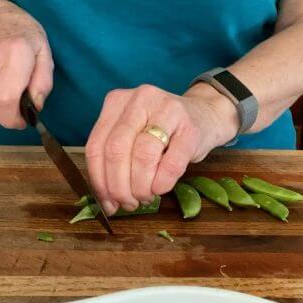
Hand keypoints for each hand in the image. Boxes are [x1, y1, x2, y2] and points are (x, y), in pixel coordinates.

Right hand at [0, 6, 53, 128]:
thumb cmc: (19, 32)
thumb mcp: (43, 50)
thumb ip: (43, 81)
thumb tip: (35, 106)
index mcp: (15, 53)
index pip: (7, 99)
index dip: (16, 118)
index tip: (24, 119)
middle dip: (8, 119)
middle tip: (19, 112)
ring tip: (9, 95)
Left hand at [85, 83, 238, 213]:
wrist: (206, 116)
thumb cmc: (164, 131)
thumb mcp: (133, 135)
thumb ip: (116, 160)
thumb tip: (107, 201)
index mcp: (117, 101)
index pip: (96, 146)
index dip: (99, 181)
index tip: (108, 202)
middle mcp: (139, 99)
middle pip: (116, 151)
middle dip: (119, 187)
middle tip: (128, 203)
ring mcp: (167, 109)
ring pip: (142, 156)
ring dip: (141, 187)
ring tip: (145, 197)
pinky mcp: (190, 127)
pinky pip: (171, 163)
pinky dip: (162, 183)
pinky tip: (160, 189)